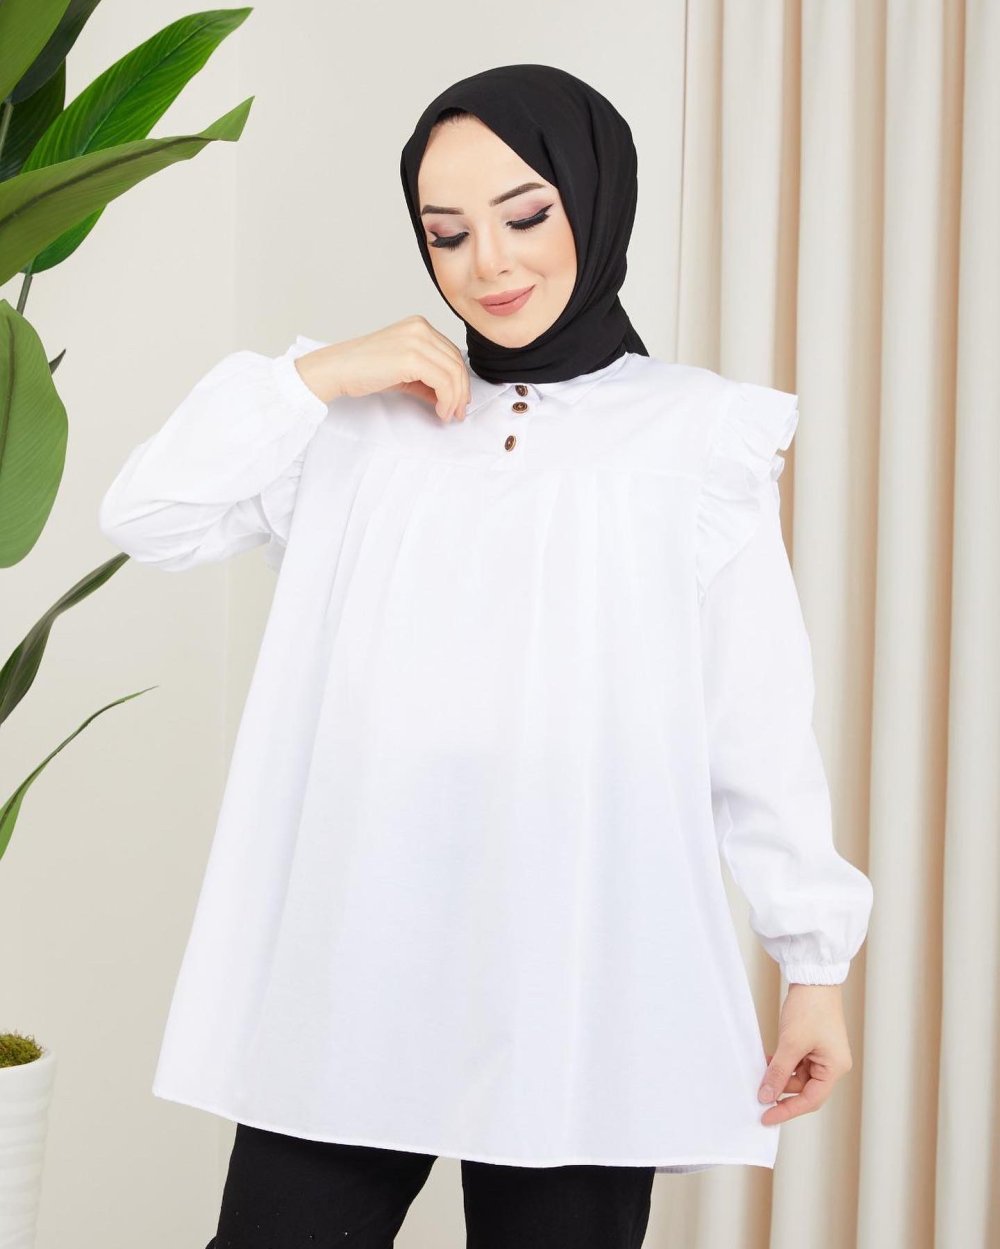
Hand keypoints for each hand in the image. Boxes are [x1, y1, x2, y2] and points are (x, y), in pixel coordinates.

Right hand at [294, 315, 470, 421]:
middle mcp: (420, 328)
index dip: (460, 380)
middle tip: (458, 412)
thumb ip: (425, 378)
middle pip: (456, 362)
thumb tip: (446, 395)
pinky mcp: (412, 358)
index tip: (459, 401)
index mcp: (418, 326)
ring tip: (448, 415)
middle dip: (462, 391)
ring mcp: (416, 341)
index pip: (452, 354)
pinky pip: (443, 382)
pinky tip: (440, 411)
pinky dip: (447, 400)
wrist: (336, 369)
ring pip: (453, 373)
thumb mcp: (402, 370)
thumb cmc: (362, 369)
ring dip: (456, 399)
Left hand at [757, 983, 853, 1124]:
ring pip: (797, 1075)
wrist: (812, 978)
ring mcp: (821, 1054)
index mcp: (835, 1067)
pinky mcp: (812, 1044)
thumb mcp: (791, 1043)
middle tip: (757, 1097)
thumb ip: (778, 1072)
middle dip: (781, 1091)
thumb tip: (766, 1096)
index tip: (766, 1118)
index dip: (787, 1110)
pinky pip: (794, 1062)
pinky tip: (765, 1061)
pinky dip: (780, 1064)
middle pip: (804, 1089)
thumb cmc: (810, 1008)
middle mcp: (831, 1064)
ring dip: (778, 1076)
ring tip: (758, 1075)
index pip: (811, 1100)